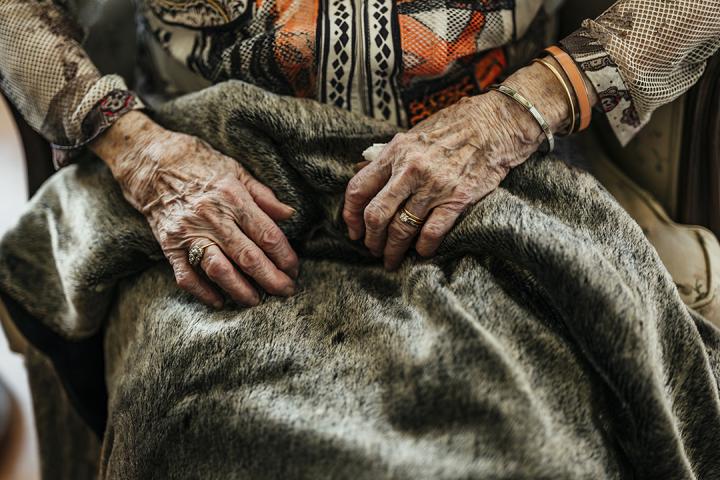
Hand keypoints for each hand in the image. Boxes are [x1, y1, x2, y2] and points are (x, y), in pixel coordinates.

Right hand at [91, 111, 298, 307]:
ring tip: (256, 300)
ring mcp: (189, 233)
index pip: (267, 235)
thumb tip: (290, 215)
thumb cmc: (200, 165)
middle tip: (285, 291)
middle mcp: (212, 217)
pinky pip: (187, 277)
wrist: (151, 163)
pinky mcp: (169, 246)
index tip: (294, 269)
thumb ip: (264, 196)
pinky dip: (204, 293)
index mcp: (233, 197)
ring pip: (220, 270)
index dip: (285, 257)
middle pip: (248, 257)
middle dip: (271, 280)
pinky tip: (220, 301)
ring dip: (241, 290)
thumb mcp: (237, 171)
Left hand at [343, 59, 585, 269]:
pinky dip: (424, 248)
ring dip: (394, 250)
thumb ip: (389, 156)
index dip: (350, 215)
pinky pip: (432, 232)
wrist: (497, 122)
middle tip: (373, 250)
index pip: (358, 189)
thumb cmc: (454, 127)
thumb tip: (363, 172)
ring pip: (401, 229)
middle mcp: (410, 169)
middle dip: (371, 240)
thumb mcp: (413, 134)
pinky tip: (422, 252)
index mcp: (395, 152)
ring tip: (393, 259)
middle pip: (376, 215)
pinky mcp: (457, 198)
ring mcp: (434, 185)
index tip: (353, 230)